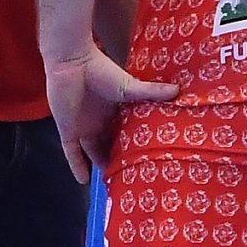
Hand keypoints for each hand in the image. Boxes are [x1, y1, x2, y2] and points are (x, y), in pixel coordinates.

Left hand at [46, 42, 178, 181]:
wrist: (72, 63)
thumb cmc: (100, 71)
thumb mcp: (128, 86)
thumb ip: (150, 92)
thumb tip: (178, 91)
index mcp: (115, 112)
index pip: (126, 134)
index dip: (133, 147)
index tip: (146, 160)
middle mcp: (100, 123)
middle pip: (110, 147)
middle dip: (118, 161)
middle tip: (132, 178)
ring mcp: (83, 127)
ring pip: (93, 153)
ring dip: (101, 166)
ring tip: (113, 184)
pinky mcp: (68, 130)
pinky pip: (72, 153)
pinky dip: (77, 166)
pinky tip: (84, 182)